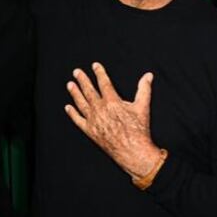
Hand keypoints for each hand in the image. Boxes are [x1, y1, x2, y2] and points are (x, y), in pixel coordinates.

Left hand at [65, 62, 161, 177]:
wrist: (132, 151)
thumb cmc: (138, 130)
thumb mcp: (143, 107)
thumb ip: (144, 89)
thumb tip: (148, 76)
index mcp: (112, 102)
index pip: (103, 83)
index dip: (99, 73)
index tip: (95, 66)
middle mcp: (100, 110)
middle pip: (89, 91)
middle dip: (82, 80)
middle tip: (77, 72)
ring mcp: (93, 121)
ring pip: (81, 103)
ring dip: (75, 93)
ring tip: (70, 84)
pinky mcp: (90, 131)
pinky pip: (78, 120)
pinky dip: (72, 113)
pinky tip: (68, 107)